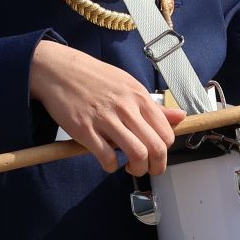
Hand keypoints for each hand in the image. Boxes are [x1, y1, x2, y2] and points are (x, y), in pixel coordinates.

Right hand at [28, 40, 184, 176]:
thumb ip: (153, 106)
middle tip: (147, 168)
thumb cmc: (94, 78)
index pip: (166, 133)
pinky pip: (107, 157)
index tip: (155, 154)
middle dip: (156, 166)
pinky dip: (111, 166)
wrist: (59, 70)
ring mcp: (105, 118)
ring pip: (137, 154)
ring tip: (129, 167)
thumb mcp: (128, 85)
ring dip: (137, 169)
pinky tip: (108, 161)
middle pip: (156, 148)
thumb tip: (180, 117)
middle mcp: (126, 107)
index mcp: (139, 96)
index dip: (164, 151)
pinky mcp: (85, 129)